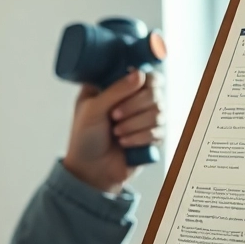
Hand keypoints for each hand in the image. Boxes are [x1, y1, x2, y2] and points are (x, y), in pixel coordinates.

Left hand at [62, 69, 164, 192]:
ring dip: (135, 124)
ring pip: (159, 112)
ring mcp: (144, 118)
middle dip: (135, 106)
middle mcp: (134, 99)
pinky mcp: (152, 137)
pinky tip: (125, 144)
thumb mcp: (93, 109)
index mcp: (117, 86)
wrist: (90, 171)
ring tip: (116, 133)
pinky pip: (160, 131)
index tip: (134, 86)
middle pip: (155, 91)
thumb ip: (116, 91)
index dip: (142, 79)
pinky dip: (140, 138)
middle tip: (114, 116)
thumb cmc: (84, 137)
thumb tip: (141, 75)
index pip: (143, 73)